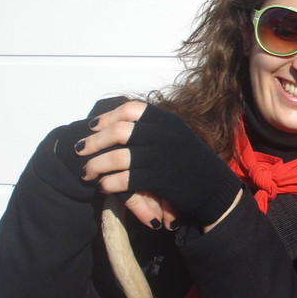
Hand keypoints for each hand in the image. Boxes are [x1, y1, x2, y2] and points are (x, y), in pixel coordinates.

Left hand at [73, 101, 241, 227]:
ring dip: (96, 165)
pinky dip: (109, 183)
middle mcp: (164, 135)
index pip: (132, 109)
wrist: (216, 188)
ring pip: (117, 157)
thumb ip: (154, 129)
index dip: (108, 116)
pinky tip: (104, 186)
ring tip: (87, 172)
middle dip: (94, 142)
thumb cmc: (194, 163)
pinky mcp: (160, 179)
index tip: (93, 126)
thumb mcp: (178, 137)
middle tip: (80, 151)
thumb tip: (120, 124)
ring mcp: (162, 157)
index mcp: (168, 121)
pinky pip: (125, 179)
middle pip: (119, 131)